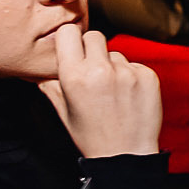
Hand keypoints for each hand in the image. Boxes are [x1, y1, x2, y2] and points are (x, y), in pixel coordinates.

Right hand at [38, 24, 161, 157]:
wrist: (126, 156)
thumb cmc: (92, 136)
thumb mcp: (63, 111)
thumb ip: (50, 85)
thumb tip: (41, 68)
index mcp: (75, 76)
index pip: (69, 32)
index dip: (70, 40)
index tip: (72, 49)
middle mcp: (101, 69)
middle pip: (94, 36)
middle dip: (91, 49)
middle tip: (92, 69)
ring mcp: (127, 72)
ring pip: (115, 52)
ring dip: (112, 66)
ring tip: (111, 91)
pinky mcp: (147, 76)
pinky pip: (134, 64)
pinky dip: (130, 75)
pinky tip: (127, 96)